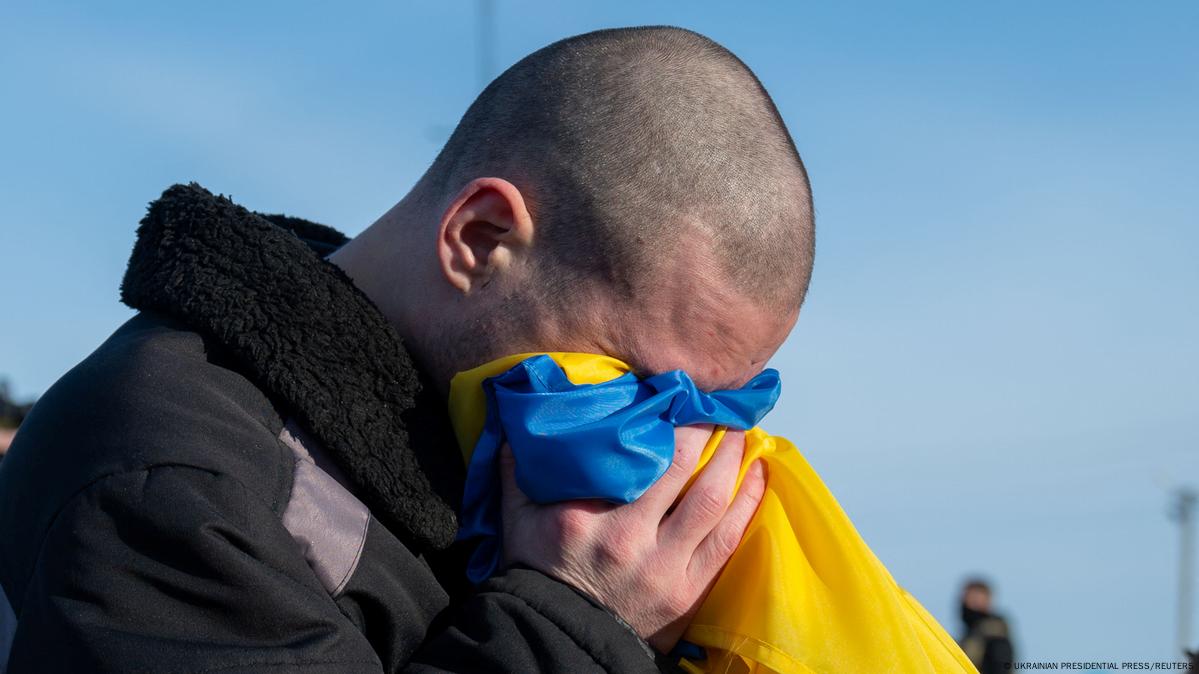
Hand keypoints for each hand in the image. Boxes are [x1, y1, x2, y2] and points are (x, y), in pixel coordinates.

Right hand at [499, 425, 766, 652]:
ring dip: (734, 461)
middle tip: (718, 405)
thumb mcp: (518, 518)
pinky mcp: (687, 591)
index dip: (667, 420)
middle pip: (683, 470)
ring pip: (714, 501)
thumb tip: (517, 422)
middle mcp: (628, 540)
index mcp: (586, 518)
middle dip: (707, 431)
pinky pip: (729, 540)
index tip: (679, 394)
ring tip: (742, 432)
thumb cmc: (540, 571)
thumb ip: (518, 471)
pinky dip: (748, 502)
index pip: (637, 456)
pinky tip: (757, 475)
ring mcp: (663, 568)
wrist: (559, 637)